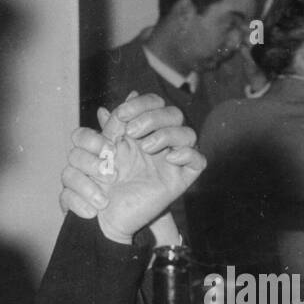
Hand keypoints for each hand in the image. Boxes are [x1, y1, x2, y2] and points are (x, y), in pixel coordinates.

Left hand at [60, 93, 204, 240]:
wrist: (106, 210)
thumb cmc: (105, 178)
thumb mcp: (106, 145)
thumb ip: (116, 121)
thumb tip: (130, 93)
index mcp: (146, 129)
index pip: (156, 103)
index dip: (142, 103)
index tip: (121, 115)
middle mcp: (163, 141)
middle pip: (174, 114)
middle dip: (152, 117)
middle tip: (131, 133)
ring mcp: (174, 159)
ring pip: (189, 133)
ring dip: (168, 134)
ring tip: (146, 148)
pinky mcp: (182, 179)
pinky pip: (198, 161)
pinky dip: (188, 154)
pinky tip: (169, 159)